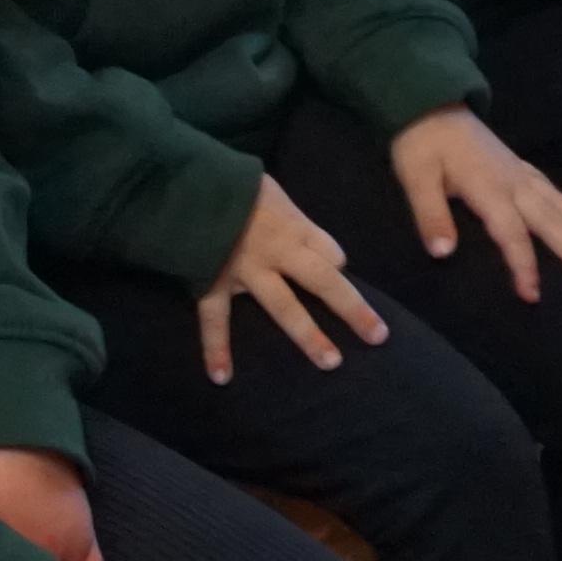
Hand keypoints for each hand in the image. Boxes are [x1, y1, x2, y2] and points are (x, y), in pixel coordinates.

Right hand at [192, 174, 386, 381]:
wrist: (185, 183)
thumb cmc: (231, 184)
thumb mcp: (269, 188)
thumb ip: (286, 215)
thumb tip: (301, 236)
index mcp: (294, 226)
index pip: (331, 253)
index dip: (336, 263)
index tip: (336, 272)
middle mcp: (278, 251)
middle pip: (324, 282)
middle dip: (352, 309)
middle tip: (376, 336)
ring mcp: (247, 270)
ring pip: (283, 306)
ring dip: (308, 335)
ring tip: (331, 363)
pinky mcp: (214, 281)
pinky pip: (216, 319)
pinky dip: (215, 348)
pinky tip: (221, 376)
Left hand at [391, 105, 561, 301]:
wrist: (430, 103)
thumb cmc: (420, 144)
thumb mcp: (415, 179)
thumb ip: (430, 216)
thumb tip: (443, 254)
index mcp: (488, 188)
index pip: (512, 234)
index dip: (524, 266)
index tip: (532, 295)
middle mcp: (513, 182)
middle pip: (550, 221)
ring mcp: (519, 172)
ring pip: (560, 203)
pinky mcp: (518, 165)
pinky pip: (552, 190)